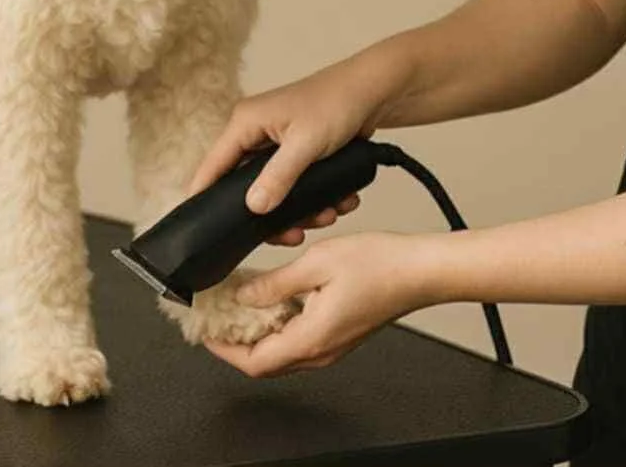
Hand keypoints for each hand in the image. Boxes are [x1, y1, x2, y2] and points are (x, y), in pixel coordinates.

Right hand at [189, 65, 382, 238]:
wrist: (375, 91)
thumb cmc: (338, 102)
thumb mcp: (306, 144)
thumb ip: (278, 177)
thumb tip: (253, 207)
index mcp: (245, 122)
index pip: (213, 164)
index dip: (205, 195)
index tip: (205, 227)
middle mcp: (255, 132)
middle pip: (245, 185)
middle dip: (271, 212)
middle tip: (294, 233)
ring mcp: (275, 144)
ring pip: (273, 190)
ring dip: (299, 209)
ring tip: (327, 215)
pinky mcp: (295, 153)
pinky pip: (293, 185)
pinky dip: (313, 198)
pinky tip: (335, 203)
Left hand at [204, 232, 435, 376]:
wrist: (420, 271)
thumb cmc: (380, 265)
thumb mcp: (316, 263)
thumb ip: (275, 283)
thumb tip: (244, 295)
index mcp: (312, 339)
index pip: (255, 362)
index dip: (224, 350)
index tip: (205, 332)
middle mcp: (321, 351)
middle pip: (266, 362)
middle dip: (235, 343)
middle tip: (215, 318)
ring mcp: (332, 345)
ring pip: (282, 351)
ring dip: (255, 333)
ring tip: (236, 304)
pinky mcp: (339, 334)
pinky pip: (299, 339)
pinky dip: (277, 325)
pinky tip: (270, 298)